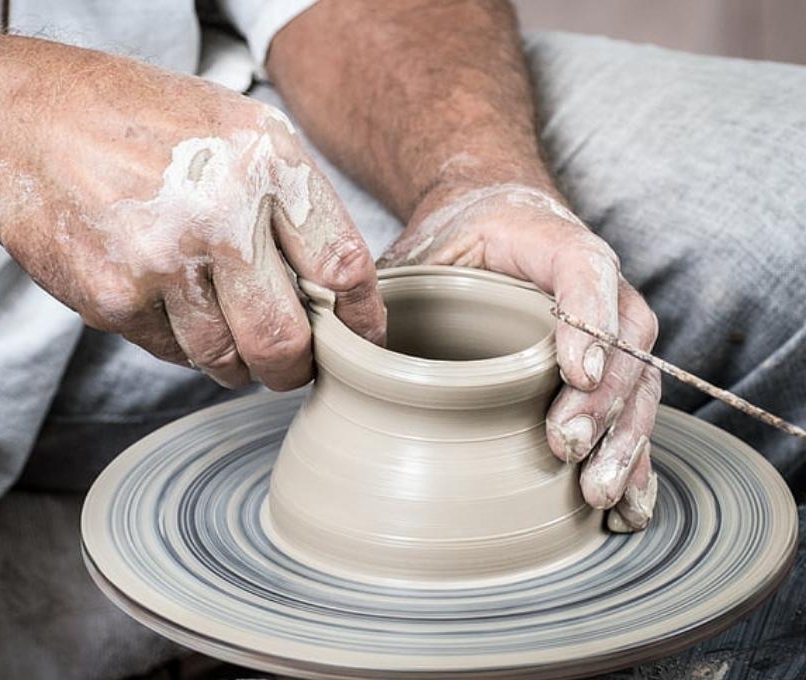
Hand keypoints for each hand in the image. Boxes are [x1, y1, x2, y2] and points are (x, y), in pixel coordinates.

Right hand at [0, 37, 384, 390]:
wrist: (27, 126)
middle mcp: (222, 212)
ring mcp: (165, 260)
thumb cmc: (141, 126)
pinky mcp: (118, 299)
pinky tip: (164, 299)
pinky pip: (172, 352)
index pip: (343, 266)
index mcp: (266, 161)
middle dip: (296, 368)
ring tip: (219, 325)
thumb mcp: (236, 129)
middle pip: (288, 339)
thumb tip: (337, 288)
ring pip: (226, 359)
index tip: (362, 342)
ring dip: (234, 360)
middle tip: (293, 365)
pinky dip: (178, 341)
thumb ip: (291, 201)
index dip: (361, 319)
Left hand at [378, 182, 660, 531]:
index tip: (572, 372)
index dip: (587, 319)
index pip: (585, 269)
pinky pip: (634, 413)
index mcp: (550, 242)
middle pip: (623, 340)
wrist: (493, 222)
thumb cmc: (455, 241)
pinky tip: (628, 508)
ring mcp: (611, 328)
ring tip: (596, 493)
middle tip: (566, 447)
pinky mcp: (609, 369)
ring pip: (639, 382)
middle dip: (601, 401)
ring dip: (623, 441)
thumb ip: (390, 286)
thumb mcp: (420, 250)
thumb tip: (344, 345)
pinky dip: (635, 461)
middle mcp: (598, 284)